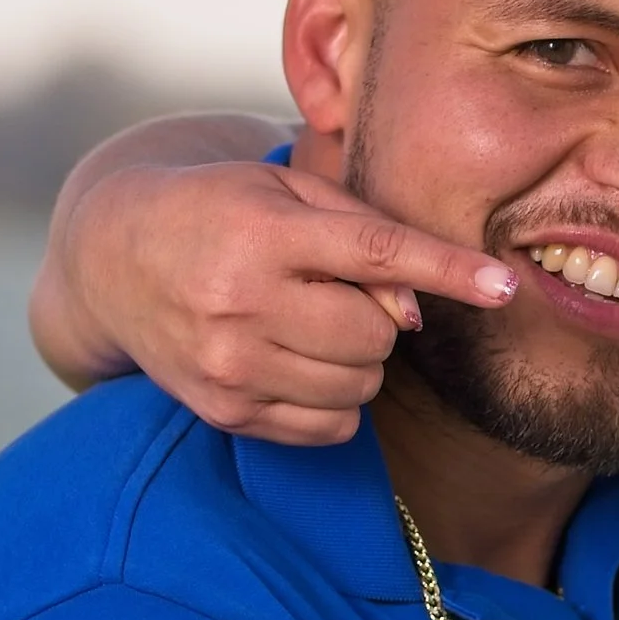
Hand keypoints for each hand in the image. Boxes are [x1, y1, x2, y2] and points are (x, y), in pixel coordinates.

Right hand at [62, 156, 519, 444]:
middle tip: (334, 293)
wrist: (114, 259)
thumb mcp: (284, 193)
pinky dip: (334, 399)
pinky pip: (332, 427)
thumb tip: (414, 316)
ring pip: (360, 387)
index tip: (504, 287)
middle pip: (374, 336)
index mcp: (261, 233)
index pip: (376, 254)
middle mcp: (240, 302)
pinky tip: (295, 360)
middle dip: (376, 319)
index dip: (447, 271)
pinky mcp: (226, 412)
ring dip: (357, 360)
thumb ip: (364, 235)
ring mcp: (230, 365)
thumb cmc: (219, 213)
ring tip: (309, 323)